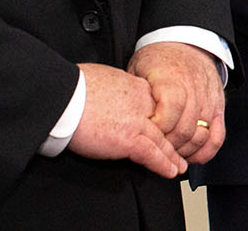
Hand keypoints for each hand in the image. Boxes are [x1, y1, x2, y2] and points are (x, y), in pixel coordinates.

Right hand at [69, 64, 185, 178]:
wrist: (64, 96)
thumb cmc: (74, 85)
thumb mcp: (105, 76)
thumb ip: (116, 86)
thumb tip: (111, 90)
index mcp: (136, 87)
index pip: (159, 105)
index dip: (165, 119)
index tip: (168, 127)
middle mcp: (142, 103)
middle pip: (166, 124)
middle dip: (174, 139)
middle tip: (183, 149)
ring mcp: (137, 122)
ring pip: (162, 141)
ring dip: (173, 156)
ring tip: (180, 166)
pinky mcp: (127, 139)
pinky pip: (151, 155)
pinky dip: (163, 164)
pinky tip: (170, 171)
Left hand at [129, 41, 224, 162]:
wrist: (185, 43)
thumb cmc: (158, 58)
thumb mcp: (138, 69)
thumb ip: (136, 94)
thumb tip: (126, 119)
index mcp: (172, 78)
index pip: (170, 111)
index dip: (157, 129)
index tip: (145, 135)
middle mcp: (195, 88)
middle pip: (185, 128)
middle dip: (168, 146)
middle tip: (155, 151)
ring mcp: (209, 98)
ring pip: (200, 135)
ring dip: (184, 150)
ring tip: (170, 156)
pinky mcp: (219, 105)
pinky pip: (218, 134)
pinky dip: (206, 150)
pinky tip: (193, 157)